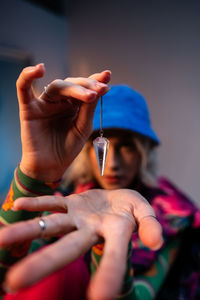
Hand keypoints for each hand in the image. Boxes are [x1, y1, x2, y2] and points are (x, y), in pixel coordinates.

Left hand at [0, 189, 162, 299]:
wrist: (116, 197)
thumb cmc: (132, 209)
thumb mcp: (145, 211)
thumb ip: (149, 224)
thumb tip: (155, 242)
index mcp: (115, 234)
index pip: (113, 255)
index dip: (109, 274)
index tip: (100, 298)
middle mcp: (90, 231)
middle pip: (68, 248)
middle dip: (44, 263)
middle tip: (14, 282)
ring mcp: (77, 218)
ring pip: (50, 227)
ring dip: (26, 232)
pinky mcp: (70, 204)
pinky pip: (52, 203)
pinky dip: (37, 204)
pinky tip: (18, 204)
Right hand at [17, 64, 110, 180]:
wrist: (51, 166)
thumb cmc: (67, 148)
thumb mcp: (83, 128)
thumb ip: (88, 109)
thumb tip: (99, 88)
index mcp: (73, 105)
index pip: (84, 88)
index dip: (95, 81)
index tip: (107, 76)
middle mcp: (59, 101)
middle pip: (72, 85)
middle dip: (87, 85)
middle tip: (100, 90)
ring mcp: (44, 103)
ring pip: (57, 86)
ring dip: (74, 88)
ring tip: (90, 95)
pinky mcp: (29, 108)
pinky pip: (23, 88)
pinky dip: (27, 76)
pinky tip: (39, 69)